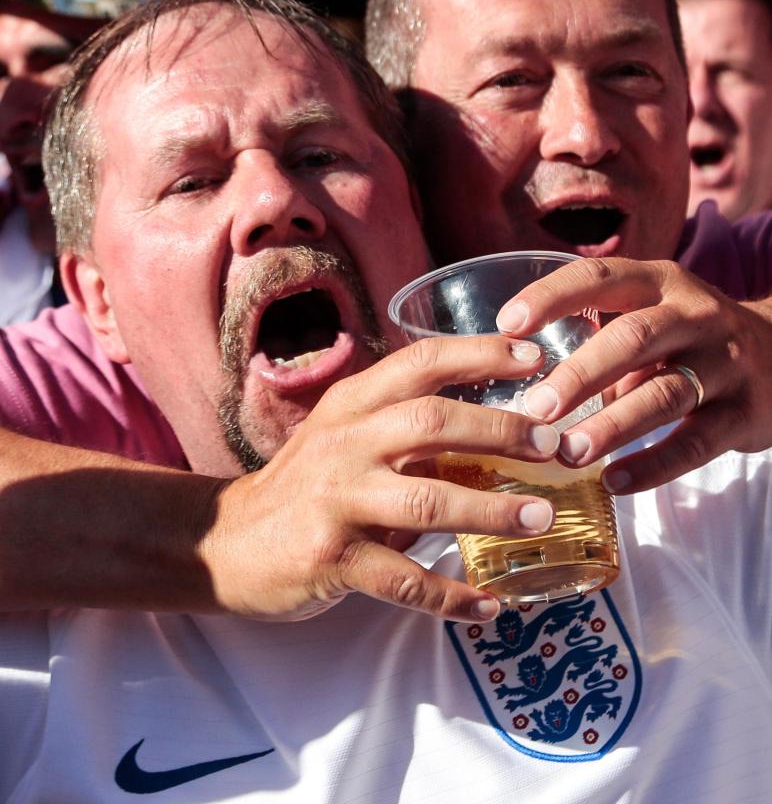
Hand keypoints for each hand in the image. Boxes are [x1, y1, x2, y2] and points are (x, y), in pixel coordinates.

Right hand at [200, 335, 559, 623]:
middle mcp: (345, 442)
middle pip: (432, 422)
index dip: (482, 354)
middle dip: (501, 429)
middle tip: (553, 445)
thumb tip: (498, 433)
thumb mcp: (346, 436)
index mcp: (353, 404)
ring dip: (490, 510)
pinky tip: (488, 606)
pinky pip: (402, 581)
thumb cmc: (306, 484)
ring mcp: (336, 499)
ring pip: (426, 499)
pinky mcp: (331, 557)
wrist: (227, 542)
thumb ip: (406, 429)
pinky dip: (450, 597)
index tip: (536, 355)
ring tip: (540, 518)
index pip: (423, 362)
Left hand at [496, 257, 771, 494]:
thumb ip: (594, 335)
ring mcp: (724, 362)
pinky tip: (614, 481)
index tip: (507, 325)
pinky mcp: (744, 413)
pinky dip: (653, 465)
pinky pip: (695, 443)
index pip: (600, 277)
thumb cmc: (686, 337)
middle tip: (537, 408)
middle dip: (581, 374)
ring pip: (665, 393)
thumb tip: (516, 374)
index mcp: (658, 282)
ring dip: (613, 425)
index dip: (552, 297)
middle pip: (633, 339)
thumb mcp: (648, 314)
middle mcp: (694, 314)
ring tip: (568, 452)